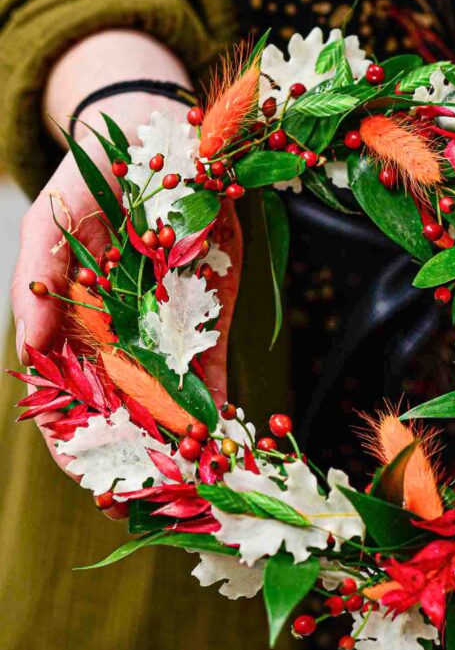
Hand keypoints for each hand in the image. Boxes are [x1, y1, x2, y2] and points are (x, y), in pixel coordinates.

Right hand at [12, 28, 244, 508]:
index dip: (81, 450)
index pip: (65, 404)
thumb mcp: (53, 216)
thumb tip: (31, 346)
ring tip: (202, 490)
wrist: (161, 141)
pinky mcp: (204, 322)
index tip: (105, 487)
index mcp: (67, 331)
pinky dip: (216, 409)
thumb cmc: (95, 177)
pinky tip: (229, 440)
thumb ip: (38, 277)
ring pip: (164, 410)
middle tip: (165, 508)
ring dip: (181, 452)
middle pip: (119, 421)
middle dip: (139, 468)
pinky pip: (209, 376)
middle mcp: (111, 345)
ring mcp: (160, 337)